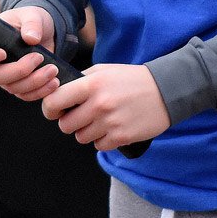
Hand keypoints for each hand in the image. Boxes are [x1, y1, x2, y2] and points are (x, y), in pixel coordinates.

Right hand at [0, 5, 62, 102]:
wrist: (45, 32)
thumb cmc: (30, 20)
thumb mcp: (31, 15)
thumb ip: (31, 23)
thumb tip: (31, 38)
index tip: (2, 53)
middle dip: (18, 71)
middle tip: (38, 57)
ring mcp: (5, 77)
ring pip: (13, 88)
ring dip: (34, 82)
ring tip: (53, 69)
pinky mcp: (20, 86)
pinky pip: (26, 95)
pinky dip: (41, 91)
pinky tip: (54, 82)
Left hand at [42, 64, 170, 152]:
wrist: (166, 91)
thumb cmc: (132, 79)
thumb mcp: (104, 71)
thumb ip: (80, 80)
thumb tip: (57, 93)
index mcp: (92, 84)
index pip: (54, 101)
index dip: (50, 108)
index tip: (55, 110)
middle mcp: (99, 104)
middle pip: (65, 125)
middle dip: (70, 122)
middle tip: (81, 115)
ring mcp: (110, 123)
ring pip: (81, 137)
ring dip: (87, 131)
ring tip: (100, 120)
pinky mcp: (121, 137)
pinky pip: (98, 146)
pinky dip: (102, 140)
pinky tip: (112, 127)